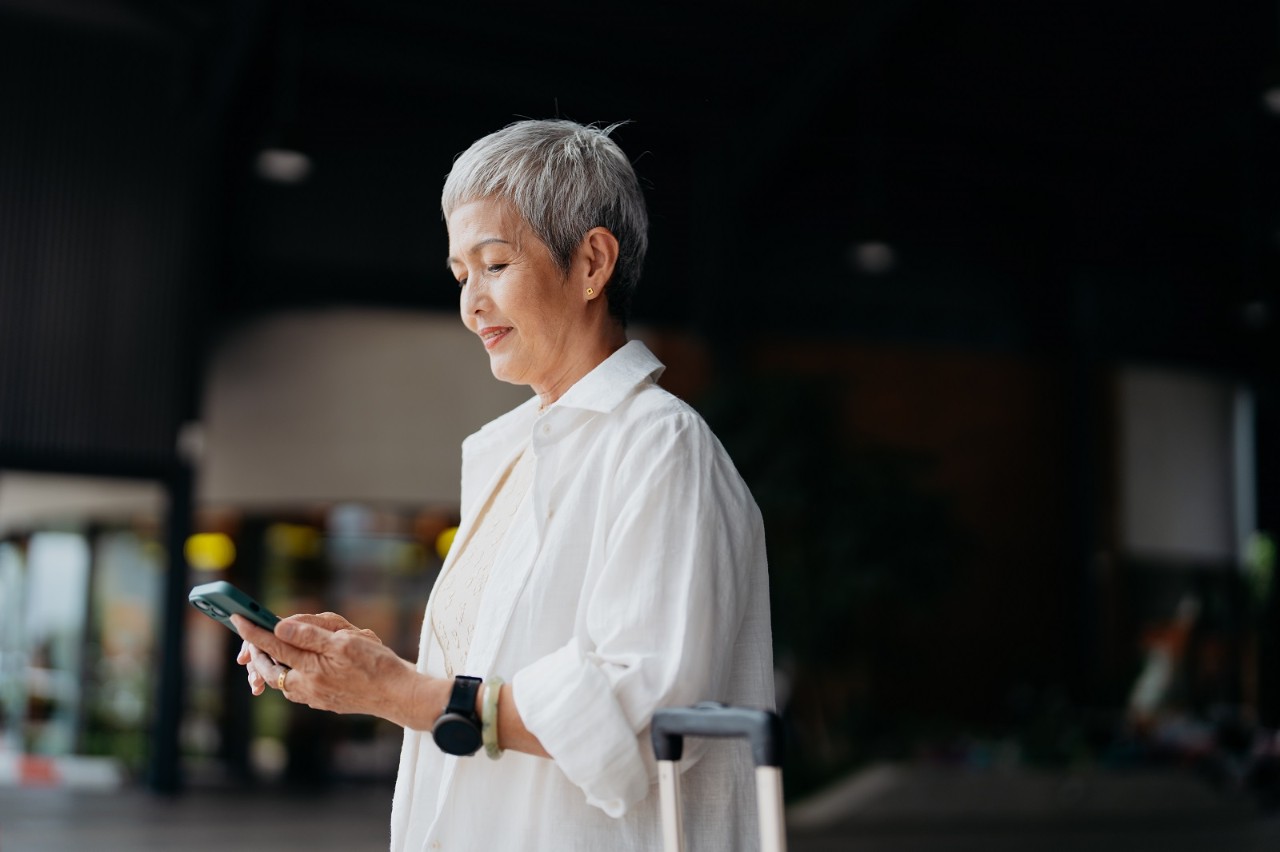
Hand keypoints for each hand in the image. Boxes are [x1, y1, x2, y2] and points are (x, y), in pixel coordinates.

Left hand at [236, 613, 381, 695]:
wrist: (398, 695)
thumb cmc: (376, 664)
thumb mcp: (345, 641)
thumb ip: (309, 635)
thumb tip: (279, 628)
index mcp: (311, 668)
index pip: (274, 646)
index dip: (254, 630)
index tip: (238, 618)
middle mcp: (307, 687)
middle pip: (271, 669)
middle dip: (258, 652)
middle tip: (251, 636)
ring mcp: (314, 697)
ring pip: (283, 681)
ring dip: (273, 665)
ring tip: (271, 651)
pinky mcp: (324, 701)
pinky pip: (297, 688)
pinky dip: (290, 674)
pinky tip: (298, 666)